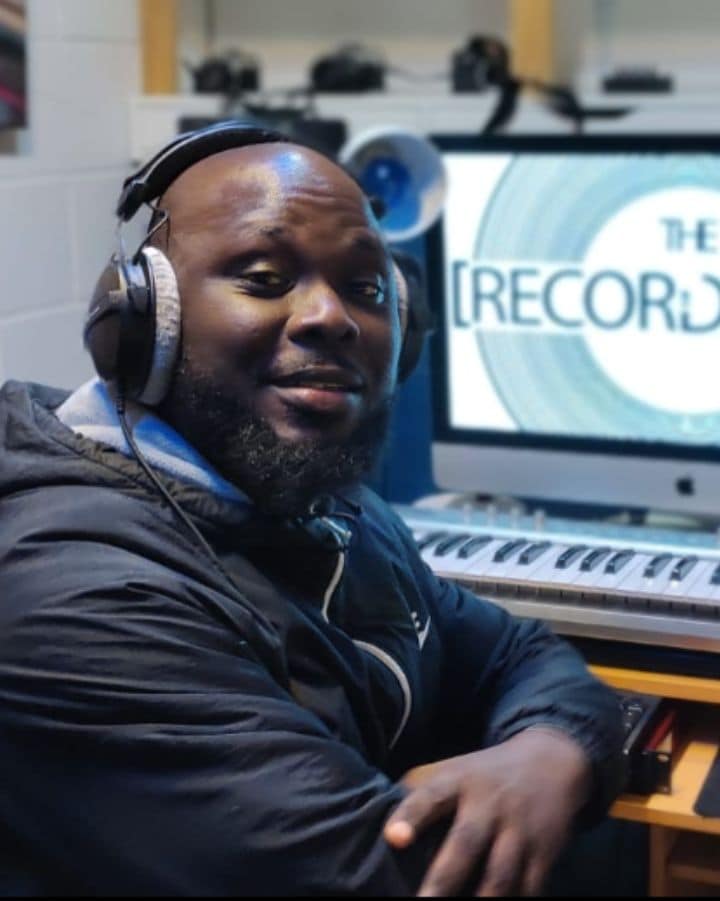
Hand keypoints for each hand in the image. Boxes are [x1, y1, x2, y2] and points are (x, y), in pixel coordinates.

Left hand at [384, 728, 591, 896]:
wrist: (551, 761)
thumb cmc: (485, 774)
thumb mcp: (453, 769)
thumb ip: (419, 792)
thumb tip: (381, 824)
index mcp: (459, 781)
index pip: (430, 796)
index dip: (410, 815)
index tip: (393, 838)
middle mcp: (490, 803)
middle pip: (465, 843)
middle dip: (442, 880)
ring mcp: (520, 829)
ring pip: (500, 875)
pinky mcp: (544, 852)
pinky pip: (530, 888)